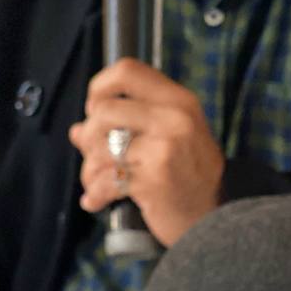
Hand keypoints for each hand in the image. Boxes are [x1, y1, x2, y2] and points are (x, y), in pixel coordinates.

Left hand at [68, 58, 224, 247]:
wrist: (214, 219)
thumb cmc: (188, 175)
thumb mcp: (170, 138)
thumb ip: (127, 126)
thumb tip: (76, 130)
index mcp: (179, 100)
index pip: (127, 71)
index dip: (99, 87)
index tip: (94, 109)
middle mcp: (174, 119)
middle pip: (103, 110)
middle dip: (89, 137)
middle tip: (96, 154)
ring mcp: (165, 149)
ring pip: (99, 146)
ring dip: (89, 169)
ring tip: (96, 181)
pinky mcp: (153, 180)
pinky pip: (106, 180)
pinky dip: (95, 194)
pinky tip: (96, 201)